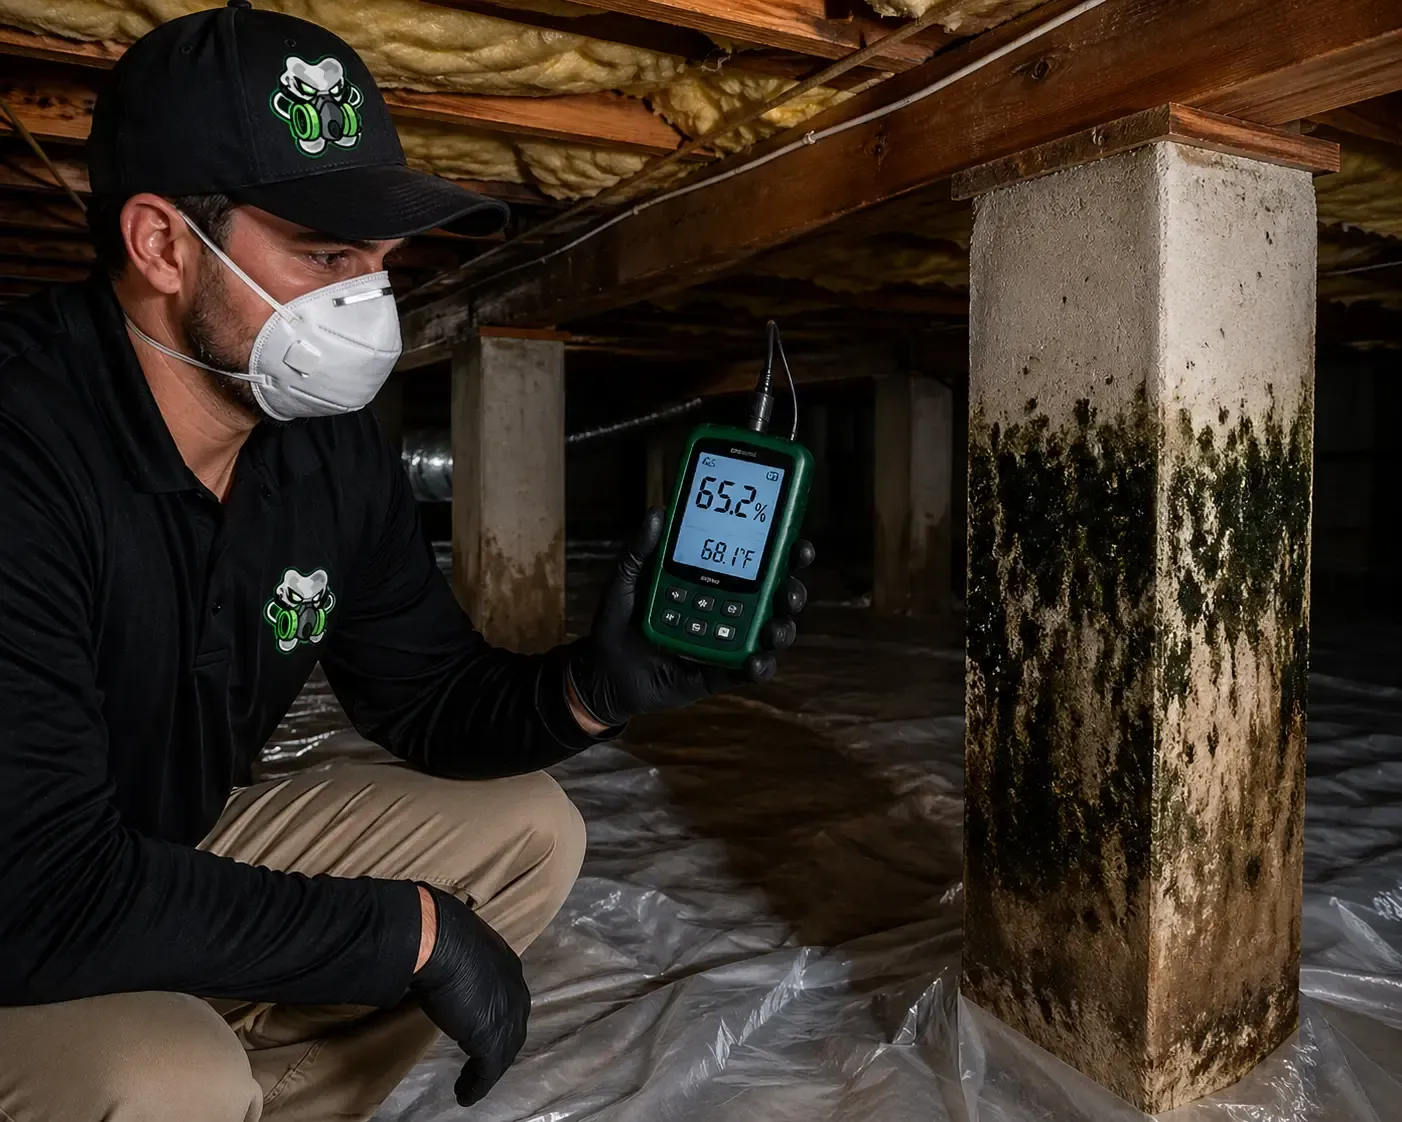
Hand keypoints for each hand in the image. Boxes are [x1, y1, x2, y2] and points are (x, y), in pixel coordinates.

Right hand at [409, 885, 529, 1107]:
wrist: (437, 940)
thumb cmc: (438, 931)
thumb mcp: (452, 939)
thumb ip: (453, 951)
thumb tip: (432, 944)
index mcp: (506, 963)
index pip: (508, 996)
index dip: (498, 1013)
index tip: (482, 1025)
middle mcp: (514, 988)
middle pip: (513, 1025)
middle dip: (501, 1043)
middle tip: (483, 1060)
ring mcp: (506, 1014)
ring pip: (504, 1050)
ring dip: (488, 1069)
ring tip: (473, 1083)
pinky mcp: (492, 1037)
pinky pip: (488, 1070)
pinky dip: (477, 1085)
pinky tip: (465, 1095)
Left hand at [568, 507, 813, 727]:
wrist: (605, 671)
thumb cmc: (620, 620)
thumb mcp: (627, 580)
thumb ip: (640, 550)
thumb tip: (657, 512)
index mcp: (713, 579)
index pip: (755, 560)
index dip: (782, 550)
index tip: (796, 542)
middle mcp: (729, 607)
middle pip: (775, 596)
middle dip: (792, 591)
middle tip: (789, 590)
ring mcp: (729, 641)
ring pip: (771, 632)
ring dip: (782, 629)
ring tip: (773, 630)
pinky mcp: (723, 672)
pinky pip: (750, 670)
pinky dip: (760, 667)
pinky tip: (755, 662)